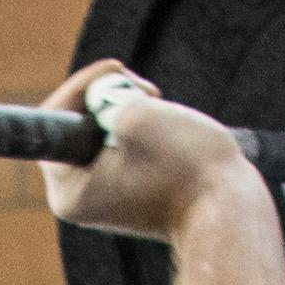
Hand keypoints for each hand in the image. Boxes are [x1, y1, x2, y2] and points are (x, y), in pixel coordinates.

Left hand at [39, 63, 268, 241]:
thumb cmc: (187, 169)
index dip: (85, 86)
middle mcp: (76, 196)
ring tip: (160, 110)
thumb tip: (104, 98)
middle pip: (76, 121)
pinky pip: (119, 139)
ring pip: (100, 126)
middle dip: (109, 96)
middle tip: (148, 93)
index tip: (117, 74)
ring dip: (130, 108)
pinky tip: (164, 130)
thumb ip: (107, 94)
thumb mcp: (138, 114)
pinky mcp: (124, 184)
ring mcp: (100, 192)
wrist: (229, 209)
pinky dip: (140, 125)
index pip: (55, 118)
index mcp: (68, 190)